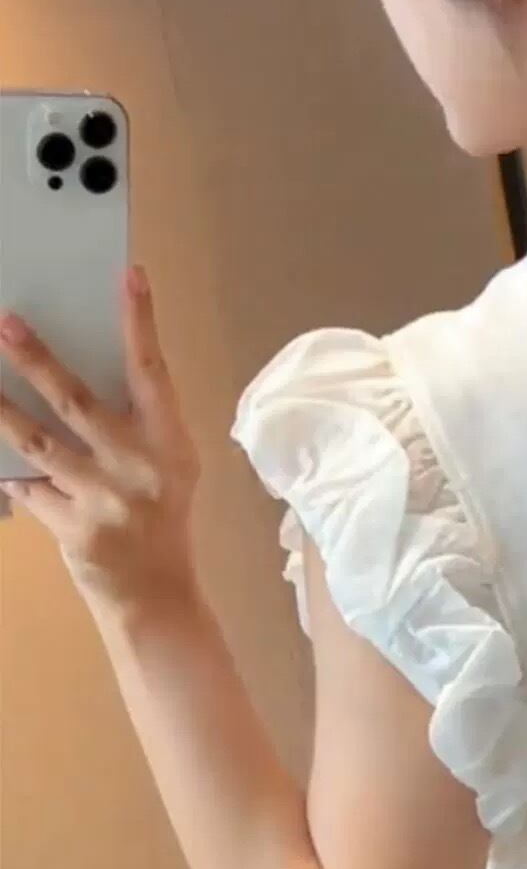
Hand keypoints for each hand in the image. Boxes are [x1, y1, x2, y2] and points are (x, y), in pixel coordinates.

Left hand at [0, 270, 199, 613]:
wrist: (156, 592)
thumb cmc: (160, 518)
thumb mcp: (168, 467)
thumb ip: (133, 426)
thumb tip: (72, 378)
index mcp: (169, 443)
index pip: (152, 371)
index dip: (140, 323)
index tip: (130, 276)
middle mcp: (138, 466)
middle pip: (77, 402)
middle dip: (37, 360)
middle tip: (4, 322)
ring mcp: (103, 498)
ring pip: (37, 443)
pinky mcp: (72, 527)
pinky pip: (28, 487)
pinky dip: (10, 472)